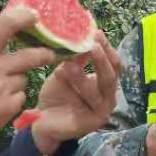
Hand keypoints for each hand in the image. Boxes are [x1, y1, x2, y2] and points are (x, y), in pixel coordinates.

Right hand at [0, 8, 55, 155]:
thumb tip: (4, 37)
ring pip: (23, 79)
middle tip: (48, 54)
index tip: (34, 16)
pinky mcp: (8, 108)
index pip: (6, 24)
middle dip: (44, 54)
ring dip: (14, 81)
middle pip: (32, 55)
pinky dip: (11, 100)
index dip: (25, 17)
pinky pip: (19, 97)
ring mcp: (2, 88)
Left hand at [29, 33, 122, 155]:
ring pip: (101, 86)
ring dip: (85, 72)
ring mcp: (103, 109)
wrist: (43, 122)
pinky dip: (78, 86)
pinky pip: (90, 101)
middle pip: (112, 73)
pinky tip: (64, 73)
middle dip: (102, 57)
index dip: (107, 47)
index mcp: (104, 83)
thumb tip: (81, 38)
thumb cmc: (56, 96)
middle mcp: (108, 96)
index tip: (96, 33)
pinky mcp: (94, 121)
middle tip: (93, 44)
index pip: (113, 63)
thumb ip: (75, 60)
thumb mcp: (65, 73)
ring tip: (71, 62)